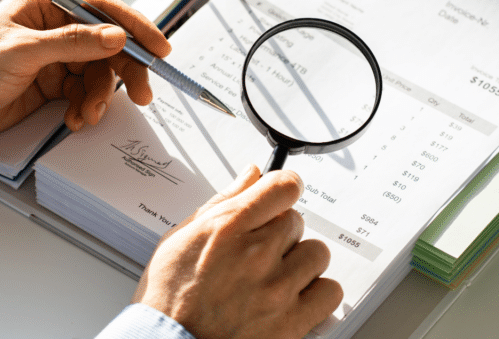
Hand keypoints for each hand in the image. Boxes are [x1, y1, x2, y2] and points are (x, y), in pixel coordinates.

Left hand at [0, 0, 170, 142]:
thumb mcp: (21, 52)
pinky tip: (76, 119)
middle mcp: (53, 28)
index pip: (101, 9)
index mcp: (45, 4)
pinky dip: (86, 107)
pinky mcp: (50, 84)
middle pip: (107, 44)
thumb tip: (115, 36)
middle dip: (125, 70)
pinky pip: (83, 93)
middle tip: (141, 94)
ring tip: (87, 115)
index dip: (135, 26)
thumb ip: (72, 43)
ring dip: (99, 97)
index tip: (159, 47)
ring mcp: (53, 57)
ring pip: (98, 73)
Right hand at [133, 165, 342, 338]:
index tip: (281, 195)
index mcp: (228, 227)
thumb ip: (222, 202)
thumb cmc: (169, 297)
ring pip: (317, 253)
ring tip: (275, 275)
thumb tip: (250, 175)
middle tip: (259, 251)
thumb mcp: (181, 238)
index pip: (283, 186)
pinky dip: (316, 292)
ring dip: (299, 261)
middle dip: (280, 232)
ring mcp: (277, 289)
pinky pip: (330, 291)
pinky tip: (293, 296)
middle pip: (296, 220)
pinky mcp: (292, 322)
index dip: (285, 187)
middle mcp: (257, 254)